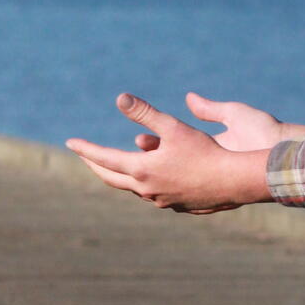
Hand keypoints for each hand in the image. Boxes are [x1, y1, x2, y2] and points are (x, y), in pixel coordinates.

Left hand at [66, 93, 275, 213]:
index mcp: (142, 170)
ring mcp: (161, 201)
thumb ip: (146, 113)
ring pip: (132, 188)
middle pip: (111, 178)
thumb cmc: (206, 151)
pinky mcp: (176, 206)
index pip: (104, 158)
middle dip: (95, 165)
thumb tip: (120, 97)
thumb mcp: (174, 127)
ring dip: (120, 175)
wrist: (234, 182)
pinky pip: (152, 195)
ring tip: (114, 167)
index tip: (70, 143)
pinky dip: (142, 184)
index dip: (86, 149)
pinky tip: (147, 181)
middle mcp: (147, 189)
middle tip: (84, 157)